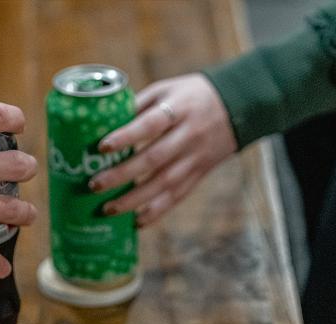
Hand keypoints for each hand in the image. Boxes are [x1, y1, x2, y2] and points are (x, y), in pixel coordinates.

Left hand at [89, 74, 236, 226]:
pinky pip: (177, 197)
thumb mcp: (167, 88)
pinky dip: (156, 212)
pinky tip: (135, 223)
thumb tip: (101, 122)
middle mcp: (188, 136)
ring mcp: (195, 159)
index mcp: (179, 109)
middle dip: (122, 175)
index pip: (150, 125)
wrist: (241, 106)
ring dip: (134, 200)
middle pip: (154, 159)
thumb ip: (138, 105)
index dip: (126, 137)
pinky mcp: (199, 175)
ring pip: (164, 184)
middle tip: (94, 185)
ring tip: (107, 209)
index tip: (102, 148)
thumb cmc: (192, 95)